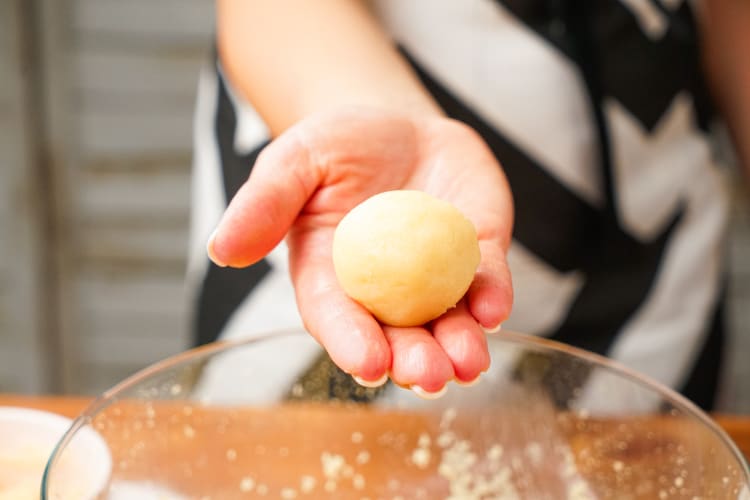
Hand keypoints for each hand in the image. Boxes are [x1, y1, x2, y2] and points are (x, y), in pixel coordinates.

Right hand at [207, 108, 513, 393]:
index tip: (367, 364)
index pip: (337, 318)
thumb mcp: (293, 162)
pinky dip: (493, 296)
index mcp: (332, 277)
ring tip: (468, 363)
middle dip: (412, 361)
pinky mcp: (477, 255)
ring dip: (459, 346)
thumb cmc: (337, 145)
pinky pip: (487, 280)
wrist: (399, 124)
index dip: (351, 343)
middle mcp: (385, 290)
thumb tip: (221, 249)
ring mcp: (435, 277)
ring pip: (448, 322)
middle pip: (397, 335)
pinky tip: (494, 308)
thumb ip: (263, 205)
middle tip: (428, 375)